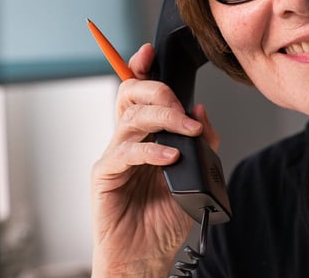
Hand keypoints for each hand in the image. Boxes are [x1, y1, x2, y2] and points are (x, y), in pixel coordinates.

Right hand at [90, 43, 221, 276]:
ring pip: (131, 118)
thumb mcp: (197, 177)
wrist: (146, 256)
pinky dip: (150, 151)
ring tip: (188, 131)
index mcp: (148, 136)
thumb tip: (202, 111)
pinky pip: (125, 152)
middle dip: (157, 90)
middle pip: (131, 96)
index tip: (150, 52)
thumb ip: (203, 144)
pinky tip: (170, 157)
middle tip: (182, 108)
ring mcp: (115, 156)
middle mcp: (129, 141)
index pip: (140, 94)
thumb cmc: (165, 220)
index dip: (140, 68)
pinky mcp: (105, 176)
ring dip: (163, 118)